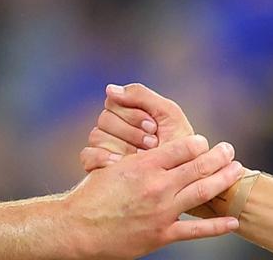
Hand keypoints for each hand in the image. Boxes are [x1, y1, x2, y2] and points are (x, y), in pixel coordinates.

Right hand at [64, 134, 244, 257]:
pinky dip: (216, 227)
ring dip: (222, 180)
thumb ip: (139, 158)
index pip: (181, 148)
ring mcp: (162, 211)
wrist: (79, 227)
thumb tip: (156, 148)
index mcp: (144, 165)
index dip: (198, 143)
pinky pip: (194, 230)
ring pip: (201, 192)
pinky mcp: (162, 234)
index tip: (205, 142)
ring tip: (237, 171)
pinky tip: (232, 222)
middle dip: (218, 157)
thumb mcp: (114, 166)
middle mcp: (157, 185)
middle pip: (197, 167)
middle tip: (230, 149)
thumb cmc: (93, 194)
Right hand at [80, 83, 195, 171]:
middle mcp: (115, 129)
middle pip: (105, 119)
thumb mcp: (169, 116)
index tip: (154, 127)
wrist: (185, 182)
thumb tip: (109, 89)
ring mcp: (105, 148)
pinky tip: (119, 164)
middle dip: (131, 131)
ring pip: (96, 135)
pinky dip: (102, 158)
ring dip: (121, 145)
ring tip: (142, 157)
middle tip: (152, 144)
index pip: (114, 102)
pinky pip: (87, 155)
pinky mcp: (98, 167)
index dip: (133, 114)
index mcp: (129, 113)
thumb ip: (142, 96)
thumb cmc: (181, 147)